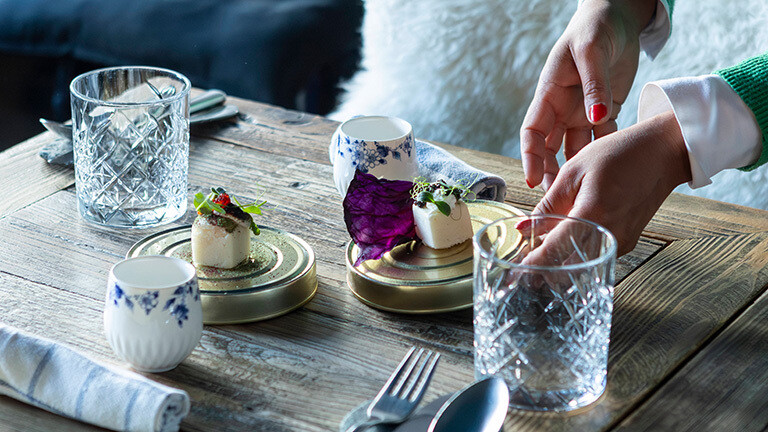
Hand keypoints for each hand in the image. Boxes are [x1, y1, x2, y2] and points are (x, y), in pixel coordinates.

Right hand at [520, 0, 656, 189]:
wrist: (618, 16)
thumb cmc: (596, 27)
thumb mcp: (591, 52)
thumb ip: (594, 86)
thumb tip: (594, 119)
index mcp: (549, 93)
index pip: (532, 131)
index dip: (530, 156)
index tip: (533, 179)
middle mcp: (562, 107)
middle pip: (549, 147)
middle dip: (551, 172)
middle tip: (557, 198)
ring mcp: (582, 111)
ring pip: (574, 147)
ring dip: (577, 168)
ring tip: (582, 192)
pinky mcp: (604, 110)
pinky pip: (602, 137)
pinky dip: (604, 152)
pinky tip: (610, 170)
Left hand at [531, 110, 690, 255]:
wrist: (663, 153)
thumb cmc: (620, 154)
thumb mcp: (574, 172)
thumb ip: (548, 205)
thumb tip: (524, 228)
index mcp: (592, 215)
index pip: (555, 251)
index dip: (532, 264)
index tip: (516, 272)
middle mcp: (609, 236)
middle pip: (568, 266)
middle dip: (544, 268)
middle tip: (523, 265)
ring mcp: (621, 243)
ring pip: (582, 264)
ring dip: (560, 262)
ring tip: (539, 252)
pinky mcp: (627, 243)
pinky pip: (595, 255)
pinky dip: (577, 253)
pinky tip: (563, 241)